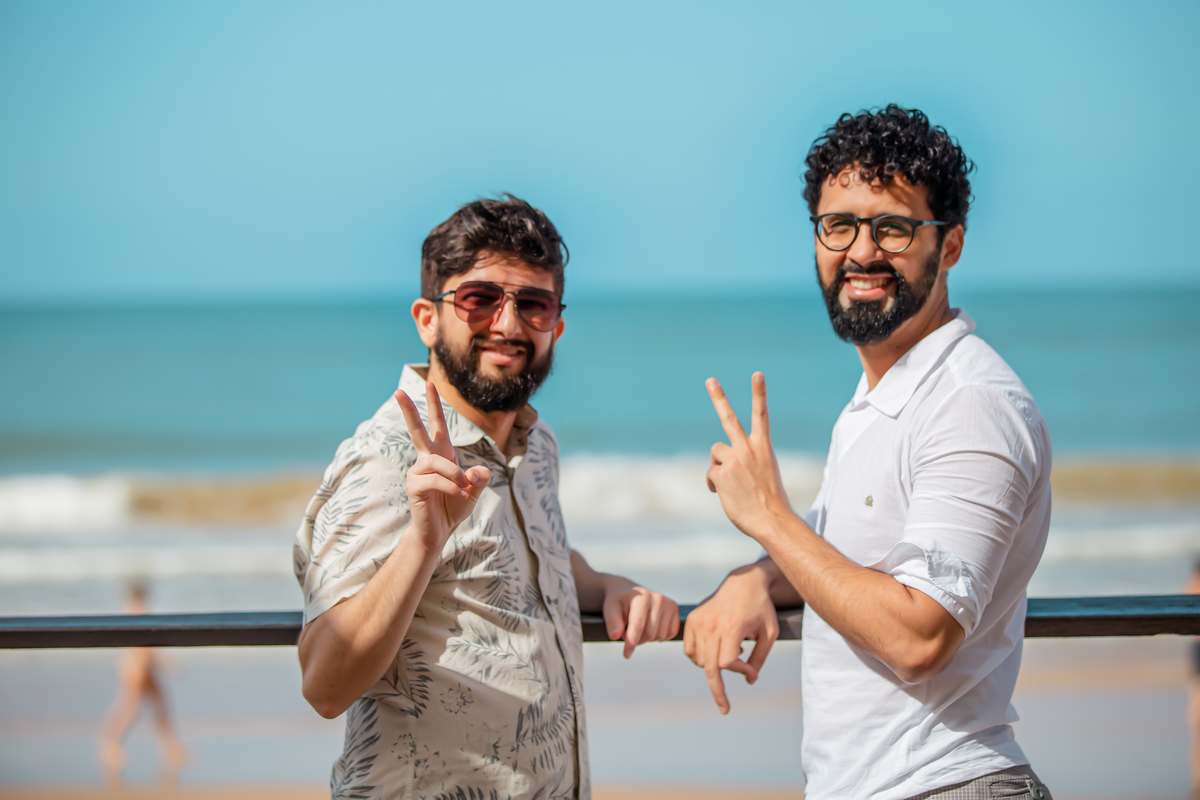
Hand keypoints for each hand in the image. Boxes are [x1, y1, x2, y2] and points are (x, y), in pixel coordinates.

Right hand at [394, 382, 490, 551]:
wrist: (439, 531)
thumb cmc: (454, 507)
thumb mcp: (475, 490)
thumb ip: (481, 479)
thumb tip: (477, 472)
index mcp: (441, 455)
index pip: (437, 426)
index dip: (434, 405)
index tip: (429, 384)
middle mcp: (426, 460)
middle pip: (417, 430)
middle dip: (409, 410)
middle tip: (398, 391)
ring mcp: (417, 473)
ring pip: (437, 462)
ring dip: (454, 475)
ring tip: (464, 489)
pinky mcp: (414, 487)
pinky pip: (435, 480)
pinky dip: (451, 487)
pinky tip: (459, 496)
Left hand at [601, 577, 680, 658]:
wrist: (629, 592)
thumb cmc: (619, 601)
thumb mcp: (610, 608)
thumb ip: (612, 622)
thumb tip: (615, 636)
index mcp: (642, 597)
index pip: (638, 625)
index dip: (631, 642)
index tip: (626, 655)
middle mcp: (658, 599)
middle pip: (650, 634)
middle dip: (637, 639)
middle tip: (628, 632)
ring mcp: (669, 604)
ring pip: (660, 636)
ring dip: (648, 638)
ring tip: (639, 627)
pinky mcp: (675, 610)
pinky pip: (670, 633)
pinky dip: (659, 636)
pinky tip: (650, 627)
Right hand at [682, 565, 779, 714]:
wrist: (743, 582)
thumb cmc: (760, 608)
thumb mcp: (769, 633)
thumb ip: (760, 658)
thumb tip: (749, 680)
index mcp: (732, 627)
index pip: (727, 663)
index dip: (739, 671)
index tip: (751, 670)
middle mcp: (712, 624)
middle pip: (710, 668)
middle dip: (718, 691)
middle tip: (725, 708)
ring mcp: (699, 621)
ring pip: (700, 661)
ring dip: (714, 667)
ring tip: (731, 653)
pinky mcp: (692, 620)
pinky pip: (690, 650)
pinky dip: (700, 658)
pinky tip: (715, 652)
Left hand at [705, 372, 790, 540]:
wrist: (772, 519)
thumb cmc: (769, 500)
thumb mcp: (764, 472)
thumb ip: (746, 460)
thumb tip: (723, 464)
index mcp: (763, 446)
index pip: (761, 414)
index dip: (759, 393)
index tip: (757, 374)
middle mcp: (747, 448)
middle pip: (729, 417)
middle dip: (719, 397)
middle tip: (710, 380)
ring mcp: (733, 460)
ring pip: (716, 453)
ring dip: (719, 466)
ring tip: (731, 482)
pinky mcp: (720, 474)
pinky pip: (711, 474)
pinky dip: (714, 484)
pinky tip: (724, 494)